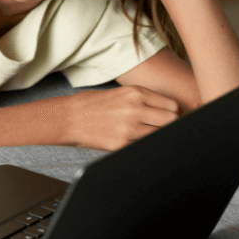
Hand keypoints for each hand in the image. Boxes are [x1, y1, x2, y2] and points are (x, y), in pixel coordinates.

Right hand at [57, 85, 180, 151]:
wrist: (66, 118)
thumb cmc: (90, 105)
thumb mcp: (119, 93)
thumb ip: (142, 100)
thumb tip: (164, 112)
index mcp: (135, 93)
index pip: (171, 105)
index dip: (171, 113)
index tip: (166, 118)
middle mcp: (135, 108)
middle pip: (172, 120)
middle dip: (168, 125)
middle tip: (159, 128)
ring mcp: (129, 127)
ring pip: (161, 134)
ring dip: (156, 135)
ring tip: (145, 135)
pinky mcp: (121, 144)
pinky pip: (143, 146)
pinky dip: (141, 145)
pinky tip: (132, 141)